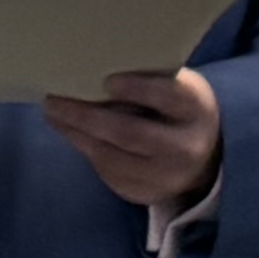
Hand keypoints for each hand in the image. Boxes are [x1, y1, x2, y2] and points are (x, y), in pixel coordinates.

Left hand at [43, 63, 224, 216]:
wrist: (205, 157)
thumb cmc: (178, 108)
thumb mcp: (178, 88)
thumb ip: (150, 78)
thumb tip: (95, 64)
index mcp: (196, 109)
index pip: (169, 98)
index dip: (139, 89)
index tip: (107, 80)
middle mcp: (185, 147)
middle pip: (132, 134)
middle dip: (88, 117)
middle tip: (54, 101)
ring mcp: (166, 176)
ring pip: (113, 158)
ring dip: (77, 135)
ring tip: (53, 115)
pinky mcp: (146, 193)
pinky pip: (109, 173)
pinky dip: (86, 150)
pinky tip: (71, 133)